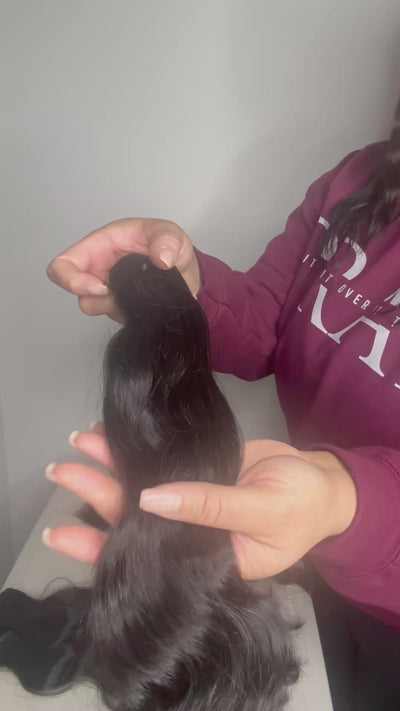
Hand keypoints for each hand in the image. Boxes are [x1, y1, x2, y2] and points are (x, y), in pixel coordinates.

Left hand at [44, 429, 355, 578]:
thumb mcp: (264, 510)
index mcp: (204, 561)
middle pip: (133, 517)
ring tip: (80, 442)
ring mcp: (189, 501)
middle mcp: (187, 536)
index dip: (101, 547)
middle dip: (96, 493)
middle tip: (62, 470)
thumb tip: (151, 499)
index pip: (144, 559)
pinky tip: (111, 434)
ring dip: (110, 466)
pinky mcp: (195, 472)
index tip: (62, 532)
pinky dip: (135, 449)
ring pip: (140, 486)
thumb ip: (210, 506)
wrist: (322, 480)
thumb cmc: (303, 507)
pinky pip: (159, 462)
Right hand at [47, 218, 199, 320]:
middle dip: (96, 299)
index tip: (101, 287)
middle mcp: (98, 269)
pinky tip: (145, 303)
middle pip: (76, 292)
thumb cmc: (168, 245)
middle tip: (120, 296)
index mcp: (100, 246)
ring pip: (95, 308)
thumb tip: (161, 259)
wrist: (184, 270)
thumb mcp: (171, 234)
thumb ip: (167, 241)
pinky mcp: (119, 307)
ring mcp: (108, 291)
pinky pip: (115, 317)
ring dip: (115, 306)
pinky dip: (128, 314)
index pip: (64, 264)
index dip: (71, 280)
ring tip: (140, 295)